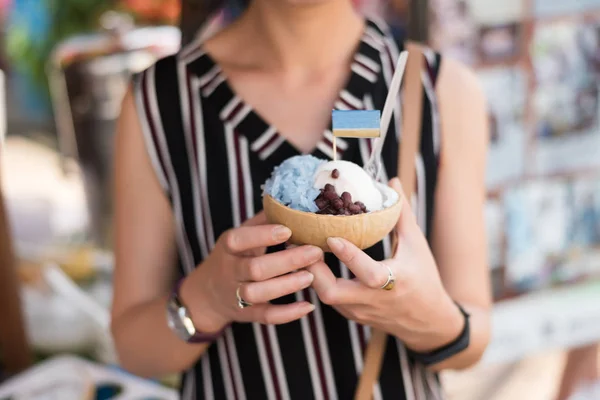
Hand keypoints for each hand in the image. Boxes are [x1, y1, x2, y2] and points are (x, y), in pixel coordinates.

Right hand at [181, 212, 322, 331]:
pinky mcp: (246, 314)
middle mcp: (230, 271)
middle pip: (255, 268)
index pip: (240, 240)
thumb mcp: (240, 235)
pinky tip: (308, 306)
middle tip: (314, 252)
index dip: (263, 235)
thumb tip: (291, 200)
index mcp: (228, 247)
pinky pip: (266, 316)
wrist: (207, 294)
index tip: (288, 229)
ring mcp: (236, 295)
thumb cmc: (232, 256)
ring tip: (311, 276)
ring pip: (258, 293)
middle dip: (287, 261)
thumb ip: (262, 220)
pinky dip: (287, 314)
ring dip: (286, 286)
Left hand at [307, 179, 463, 351]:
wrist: (427, 321)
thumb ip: (401, 213)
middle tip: (299, 242)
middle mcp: (374, 300)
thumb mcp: (416, 244)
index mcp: (395, 282)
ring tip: (298, 246)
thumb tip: (390, 181)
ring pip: (326, 297)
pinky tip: (309, 259)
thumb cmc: (424, 278)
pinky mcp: (352, 315)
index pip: (369, 274)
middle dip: (313, 269)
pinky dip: (318, 280)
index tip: (330, 237)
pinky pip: (329, 298)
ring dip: (311, 272)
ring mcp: (360, 311)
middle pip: (334, 294)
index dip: (349, 256)